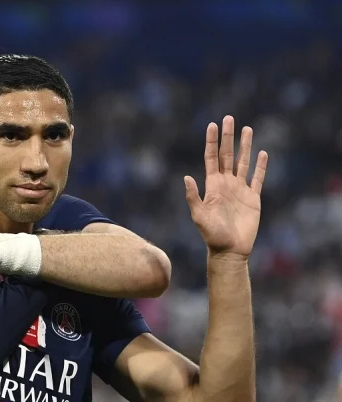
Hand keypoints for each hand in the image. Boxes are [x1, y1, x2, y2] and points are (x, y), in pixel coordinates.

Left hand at [184, 116, 267, 258]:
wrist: (229, 250)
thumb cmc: (211, 235)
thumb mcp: (199, 216)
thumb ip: (193, 197)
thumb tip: (187, 177)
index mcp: (212, 185)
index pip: (211, 157)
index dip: (212, 141)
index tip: (212, 124)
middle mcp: (226, 184)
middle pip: (228, 155)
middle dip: (228, 137)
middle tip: (229, 118)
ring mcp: (240, 190)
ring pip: (243, 162)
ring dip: (245, 146)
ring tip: (247, 129)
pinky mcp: (253, 198)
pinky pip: (257, 178)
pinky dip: (260, 166)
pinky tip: (262, 153)